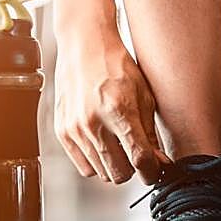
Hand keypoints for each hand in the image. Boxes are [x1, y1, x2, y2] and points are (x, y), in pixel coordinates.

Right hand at [54, 33, 171, 183]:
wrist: (84, 47)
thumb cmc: (117, 66)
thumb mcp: (144, 96)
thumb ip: (150, 133)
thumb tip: (158, 163)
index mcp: (119, 110)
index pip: (140, 159)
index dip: (152, 171)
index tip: (156, 170)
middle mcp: (93, 123)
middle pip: (120, 173)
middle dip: (133, 169)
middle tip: (137, 154)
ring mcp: (75, 129)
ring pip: (102, 173)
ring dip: (115, 165)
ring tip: (119, 145)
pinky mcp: (62, 132)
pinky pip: (84, 167)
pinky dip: (96, 162)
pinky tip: (103, 143)